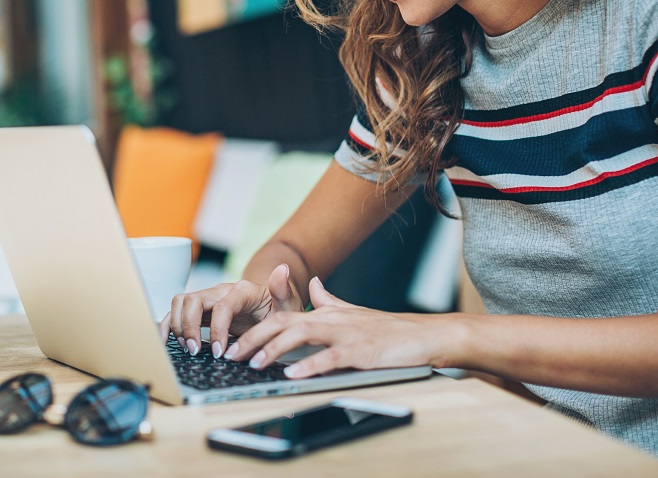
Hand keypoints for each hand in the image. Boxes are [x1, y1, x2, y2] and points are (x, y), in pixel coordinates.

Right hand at [160, 263, 303, 357]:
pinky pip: (178, 312)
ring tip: (188, 348)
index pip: (222, 305)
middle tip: (196, 351)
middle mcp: (221, 291)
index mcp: (242, 290)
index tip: (221, 352)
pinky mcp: (201, 310)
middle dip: (189, 326)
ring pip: (181, 302)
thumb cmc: (280, 310)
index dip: (217, 329)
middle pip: (193, 299)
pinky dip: (168, 325)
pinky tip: (168, 342)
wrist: (274, 309)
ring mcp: (209, 299)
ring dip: (178, 325)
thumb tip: (283, 268)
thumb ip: (284, 290)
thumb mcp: (289, 305)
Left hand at [224, 276, 457, 376]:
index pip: (283, 316)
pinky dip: (310, 365)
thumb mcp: (354, 312)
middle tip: (233, 354)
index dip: (256, 329)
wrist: (425, 335)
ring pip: (302, 335)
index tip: (235, 343)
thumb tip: (313, 284)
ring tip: (255, 363)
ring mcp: (347, 334)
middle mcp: (332, 319)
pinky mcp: (362, 351)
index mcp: (327, 313)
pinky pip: (331, 357)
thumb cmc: (389, 329)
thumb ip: (329, 300)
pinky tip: (293, 373)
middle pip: (284, 323)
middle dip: (254, 338)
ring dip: (275, 349)